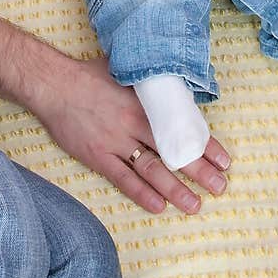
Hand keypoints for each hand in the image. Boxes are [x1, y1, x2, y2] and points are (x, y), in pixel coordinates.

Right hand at [34, 58, 230, 215]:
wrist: (53, 85)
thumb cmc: (89, 75)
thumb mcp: (126, 71)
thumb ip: (150, 82)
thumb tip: (175, 82)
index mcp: (143, 104)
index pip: (182, 128)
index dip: (204, 145)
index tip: (224, 160)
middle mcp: (132, 125)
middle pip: (172, 152)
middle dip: (198, 172)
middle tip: (219, 187)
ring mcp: (114, 143)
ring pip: (151, 170)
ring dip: (174, 189)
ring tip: (194, 205)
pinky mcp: (97, 157)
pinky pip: (122, 179)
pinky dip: (141, 193)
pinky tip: (158, 206)